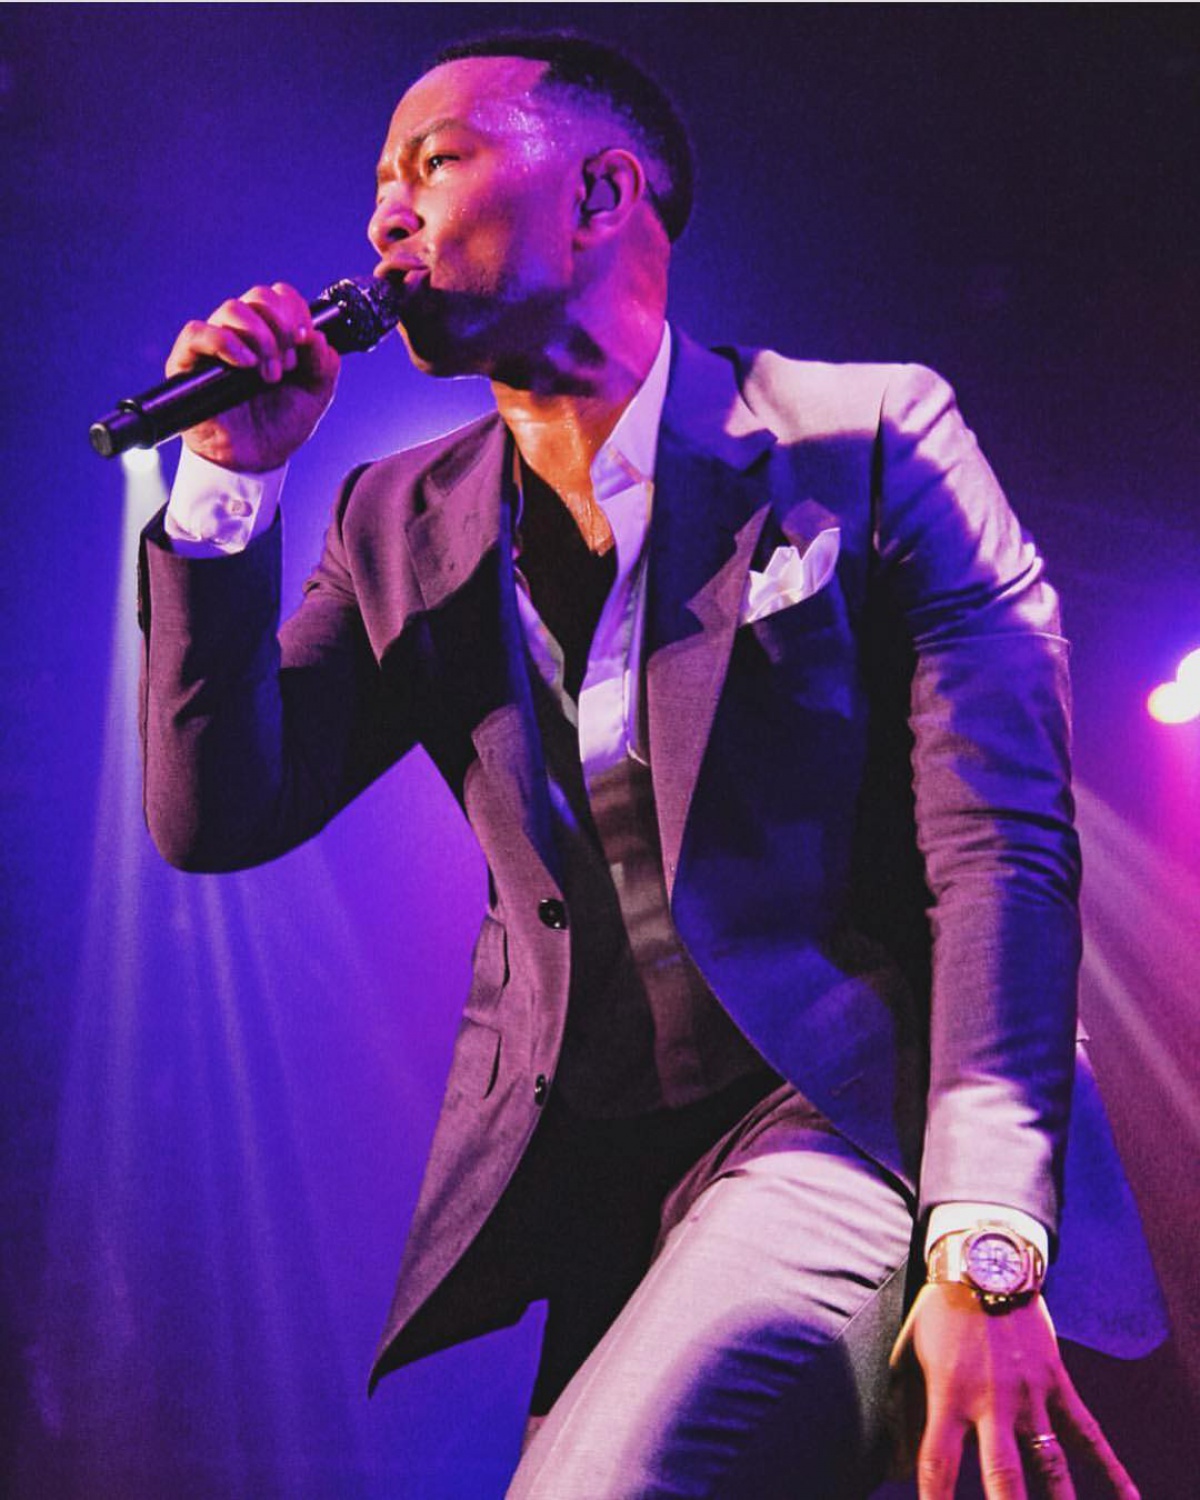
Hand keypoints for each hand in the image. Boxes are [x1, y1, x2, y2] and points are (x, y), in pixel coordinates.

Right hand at [165, 282, 340, 470]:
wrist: (255, 460)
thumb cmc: (279, 425)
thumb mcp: (315, 395)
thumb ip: (323, 365)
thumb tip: (317, 336)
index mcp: (270, 333)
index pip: (279, 296)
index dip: (296, 311)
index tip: (306, 340)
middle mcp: (241, 332)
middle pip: (258, 296)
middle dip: (281, 326)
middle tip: (290, 363)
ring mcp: (214, 344)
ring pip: (231, 309)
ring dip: (260, 337)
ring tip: (271, 374)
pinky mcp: (188, 362)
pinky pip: (197, 333)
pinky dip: (224, 341)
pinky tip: (245, 365)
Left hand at [895, 1283, 1137, 1497]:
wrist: (985, 1263)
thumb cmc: (940, 1314)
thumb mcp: (910, 1354)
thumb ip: (906, 1409)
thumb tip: (899, 1465)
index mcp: (949, 1394)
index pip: (939, 1464)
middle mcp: (992, 1401)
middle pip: (1002, 1476)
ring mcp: (1030, 1393)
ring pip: (1050, 1465)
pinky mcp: (1057, 1382)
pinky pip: (1088, 1432)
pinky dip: (1111, 1468)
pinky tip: (1129, 1499)